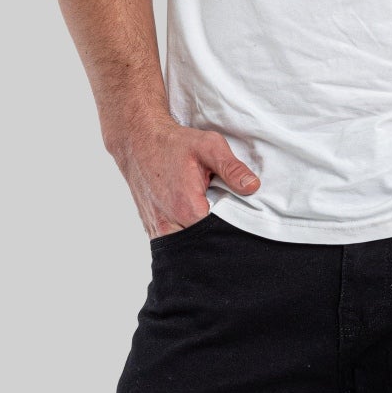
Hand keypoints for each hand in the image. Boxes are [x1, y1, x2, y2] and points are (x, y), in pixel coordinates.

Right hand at [107, 114, 258, 236]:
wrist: (138, 142)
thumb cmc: (173, 144)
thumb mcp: (209, 146)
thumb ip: (232, 168)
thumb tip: (253, 187)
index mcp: (187, 208)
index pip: (219, 235)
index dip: (232, 229)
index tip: (237, 218)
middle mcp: (169, 225)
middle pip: (203, 246)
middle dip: (216, 237)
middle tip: (223, 218)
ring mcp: (158, 230)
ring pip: (186, 250)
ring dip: (199, 241)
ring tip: (208, 220)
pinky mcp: (152, 230)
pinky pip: (172, 245)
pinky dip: (185, 238)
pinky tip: (193, 224)